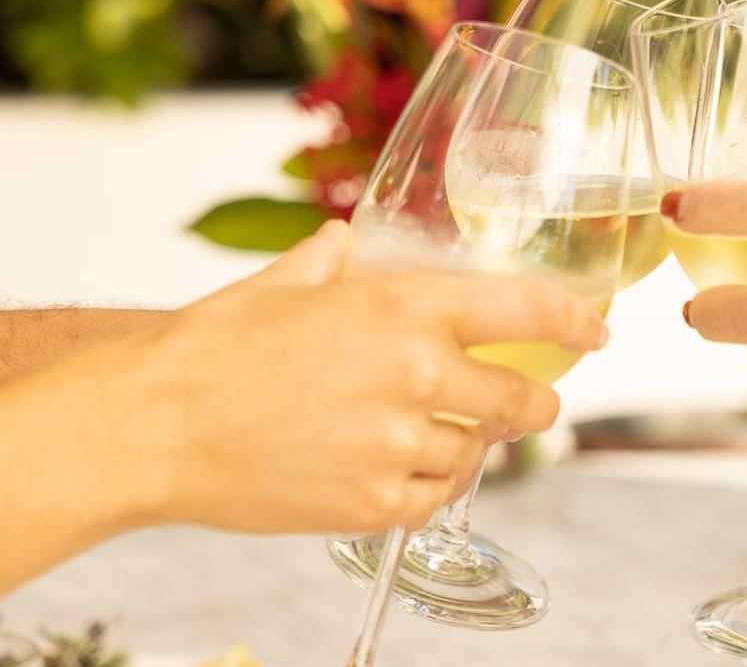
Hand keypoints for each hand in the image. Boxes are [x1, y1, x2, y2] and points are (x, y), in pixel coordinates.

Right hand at [63, 220, 607, 534]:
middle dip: (532, 401)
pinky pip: (435, 498)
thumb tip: (349, 242)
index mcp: (405, 308)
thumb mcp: (284, 283)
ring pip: (478, 453)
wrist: (151, 424)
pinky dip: (428, 485)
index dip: (576, 321)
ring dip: (467, 444)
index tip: (595, 329)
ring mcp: (398, 446)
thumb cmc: (211, 349)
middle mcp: (416, 376)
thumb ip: (334, 263)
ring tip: (424, 432)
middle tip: (524, 401)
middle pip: (524, 399)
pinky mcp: (374, 504)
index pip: (528, 311)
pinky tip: (398, 467)